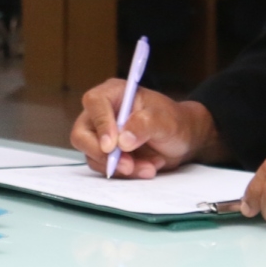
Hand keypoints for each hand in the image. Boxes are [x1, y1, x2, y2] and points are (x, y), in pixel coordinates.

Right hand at [69, 81, 222, 178]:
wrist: (183, 140)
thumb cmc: (175, 122)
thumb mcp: (166, 120)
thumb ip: (145, 124)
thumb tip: (122, 141)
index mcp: (114, 93)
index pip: (95, 103)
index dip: (101, 124)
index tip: (113, 145)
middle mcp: (102, 113)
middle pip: (82, 134)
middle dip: (103, 154)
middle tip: (127, 165)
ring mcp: (101, 135)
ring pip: (93, 156)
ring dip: (120, 167)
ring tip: (149, 167)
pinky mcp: (106, 154)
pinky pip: (105, 168)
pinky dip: (126, 173)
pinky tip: (148, 167)